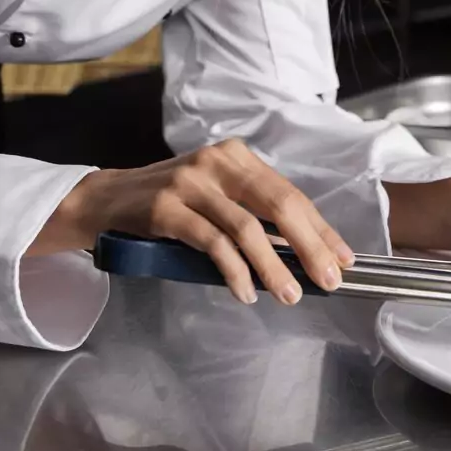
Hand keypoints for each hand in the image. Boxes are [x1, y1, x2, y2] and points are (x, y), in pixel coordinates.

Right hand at [30, 139, 355, 304]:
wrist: (107, 200)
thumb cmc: (170, 205)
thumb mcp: (216, 197)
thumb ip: (253, 214)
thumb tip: (304, 254)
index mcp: (236, 156)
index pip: (290, 193)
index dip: (320, 228)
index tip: (343, 258)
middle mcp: (217, 161)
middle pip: (277, 204)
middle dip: (309, 245)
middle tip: (328, 279)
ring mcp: (190, 182)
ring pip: (246, 227)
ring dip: (272, 266)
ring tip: (288, 295)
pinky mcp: (166, 207)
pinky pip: (212, 243)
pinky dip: (233, 271)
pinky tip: (244, 292)